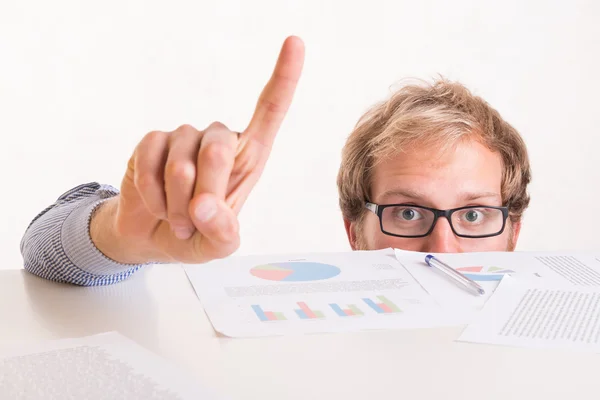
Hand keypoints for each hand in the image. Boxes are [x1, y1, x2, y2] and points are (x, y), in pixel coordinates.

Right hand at [91, 36, 304, 263]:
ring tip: (178, 219)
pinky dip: (152, 195)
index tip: (295, 42)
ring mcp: (185, 138)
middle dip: (206, 194)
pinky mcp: (152, 141)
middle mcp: (219, 140)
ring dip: (176, 203)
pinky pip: (150, 161)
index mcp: (248, 158)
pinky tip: (156, 203)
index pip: (269, 112)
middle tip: (196, 221)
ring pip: (182, 162)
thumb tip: (204, 206)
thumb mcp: (218, 245)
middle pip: (219, 148)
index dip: (283, 78)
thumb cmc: (199, 234)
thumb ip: (222, 234)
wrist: (154, 236)